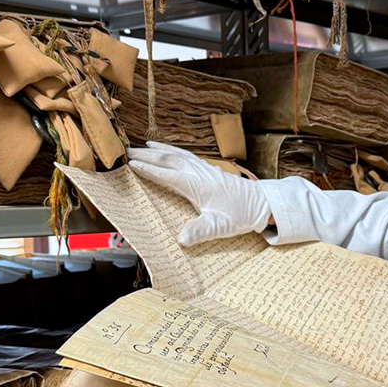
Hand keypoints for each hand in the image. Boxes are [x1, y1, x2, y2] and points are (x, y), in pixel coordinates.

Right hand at [127, 142, 273, 246]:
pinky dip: (172, 151)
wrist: (262, 203)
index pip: (168, 174)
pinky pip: (186, 155)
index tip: (131, 165)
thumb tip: (181, 240)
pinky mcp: (208, 169)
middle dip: (147, 155)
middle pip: (168, 159)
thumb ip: (200, 231)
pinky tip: (167, 151)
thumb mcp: (220, 226)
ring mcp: (204, 169)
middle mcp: (199, 173)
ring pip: (177, 154)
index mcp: (198, 184)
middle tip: (125, 152)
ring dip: (158, 150)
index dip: (149, 169)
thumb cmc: (241, 214)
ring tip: (140, 146)